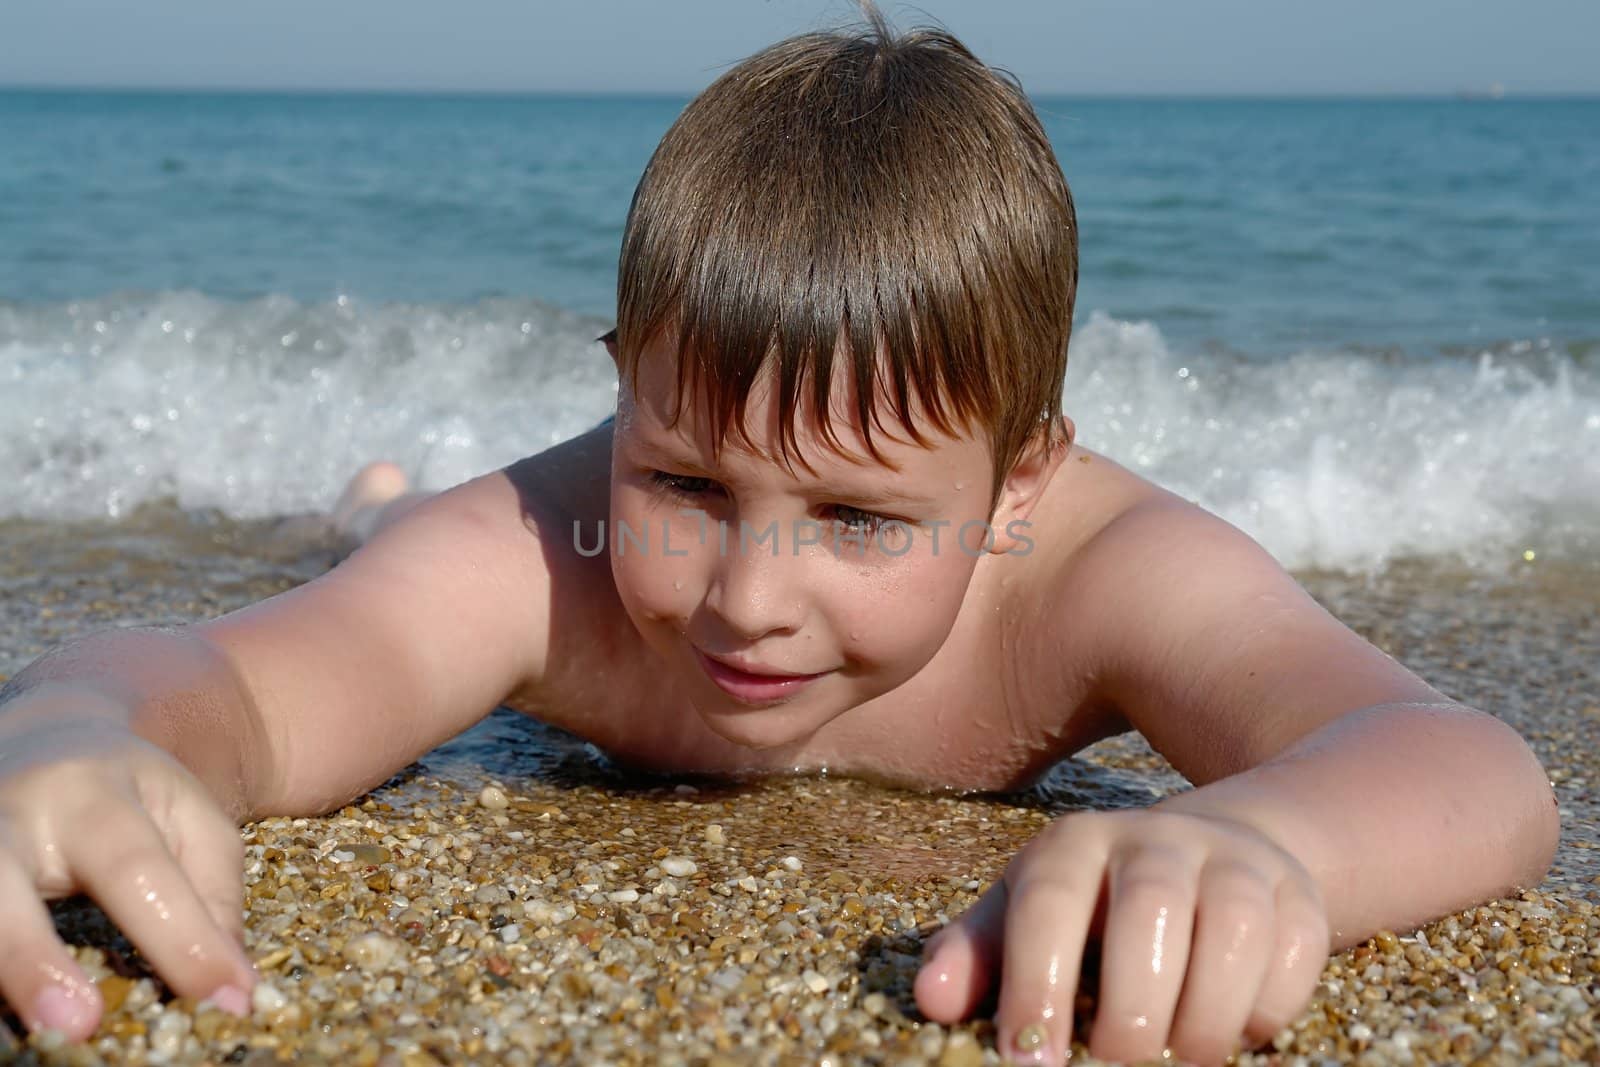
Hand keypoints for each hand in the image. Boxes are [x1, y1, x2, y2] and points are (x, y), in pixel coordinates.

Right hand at [0, 704, 257, 1040]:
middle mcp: (11, 817)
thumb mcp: (188, 816)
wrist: (45, 733)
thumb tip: (229, 982)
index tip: (227, 1000)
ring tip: (26, 1043)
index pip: (139, 870)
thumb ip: (214, 890)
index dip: (182, 939)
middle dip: (31, 956)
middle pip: (4, 879)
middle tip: (76, 1025)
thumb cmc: (130, 793)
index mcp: (91, 795)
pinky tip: (4, 1034)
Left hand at [913, 808, 1329, 1065]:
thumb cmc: (1093, 907)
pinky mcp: (1298, 896)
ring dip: (1206, 1016)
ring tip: (1180, 1061)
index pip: (1048, 904)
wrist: (1208, 855)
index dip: (1036, 986)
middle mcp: (1156, 839)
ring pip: (1232, 927)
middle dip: (1132, 1007)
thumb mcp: (1025, 916)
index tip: (1030, 1064)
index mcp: (1074, 845)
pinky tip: (1238, 1036)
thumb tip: (931, 1003)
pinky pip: (1295, 950)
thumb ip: (977, 956)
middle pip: (1149, 909)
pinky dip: (1268, 1007)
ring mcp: (1235, 862)